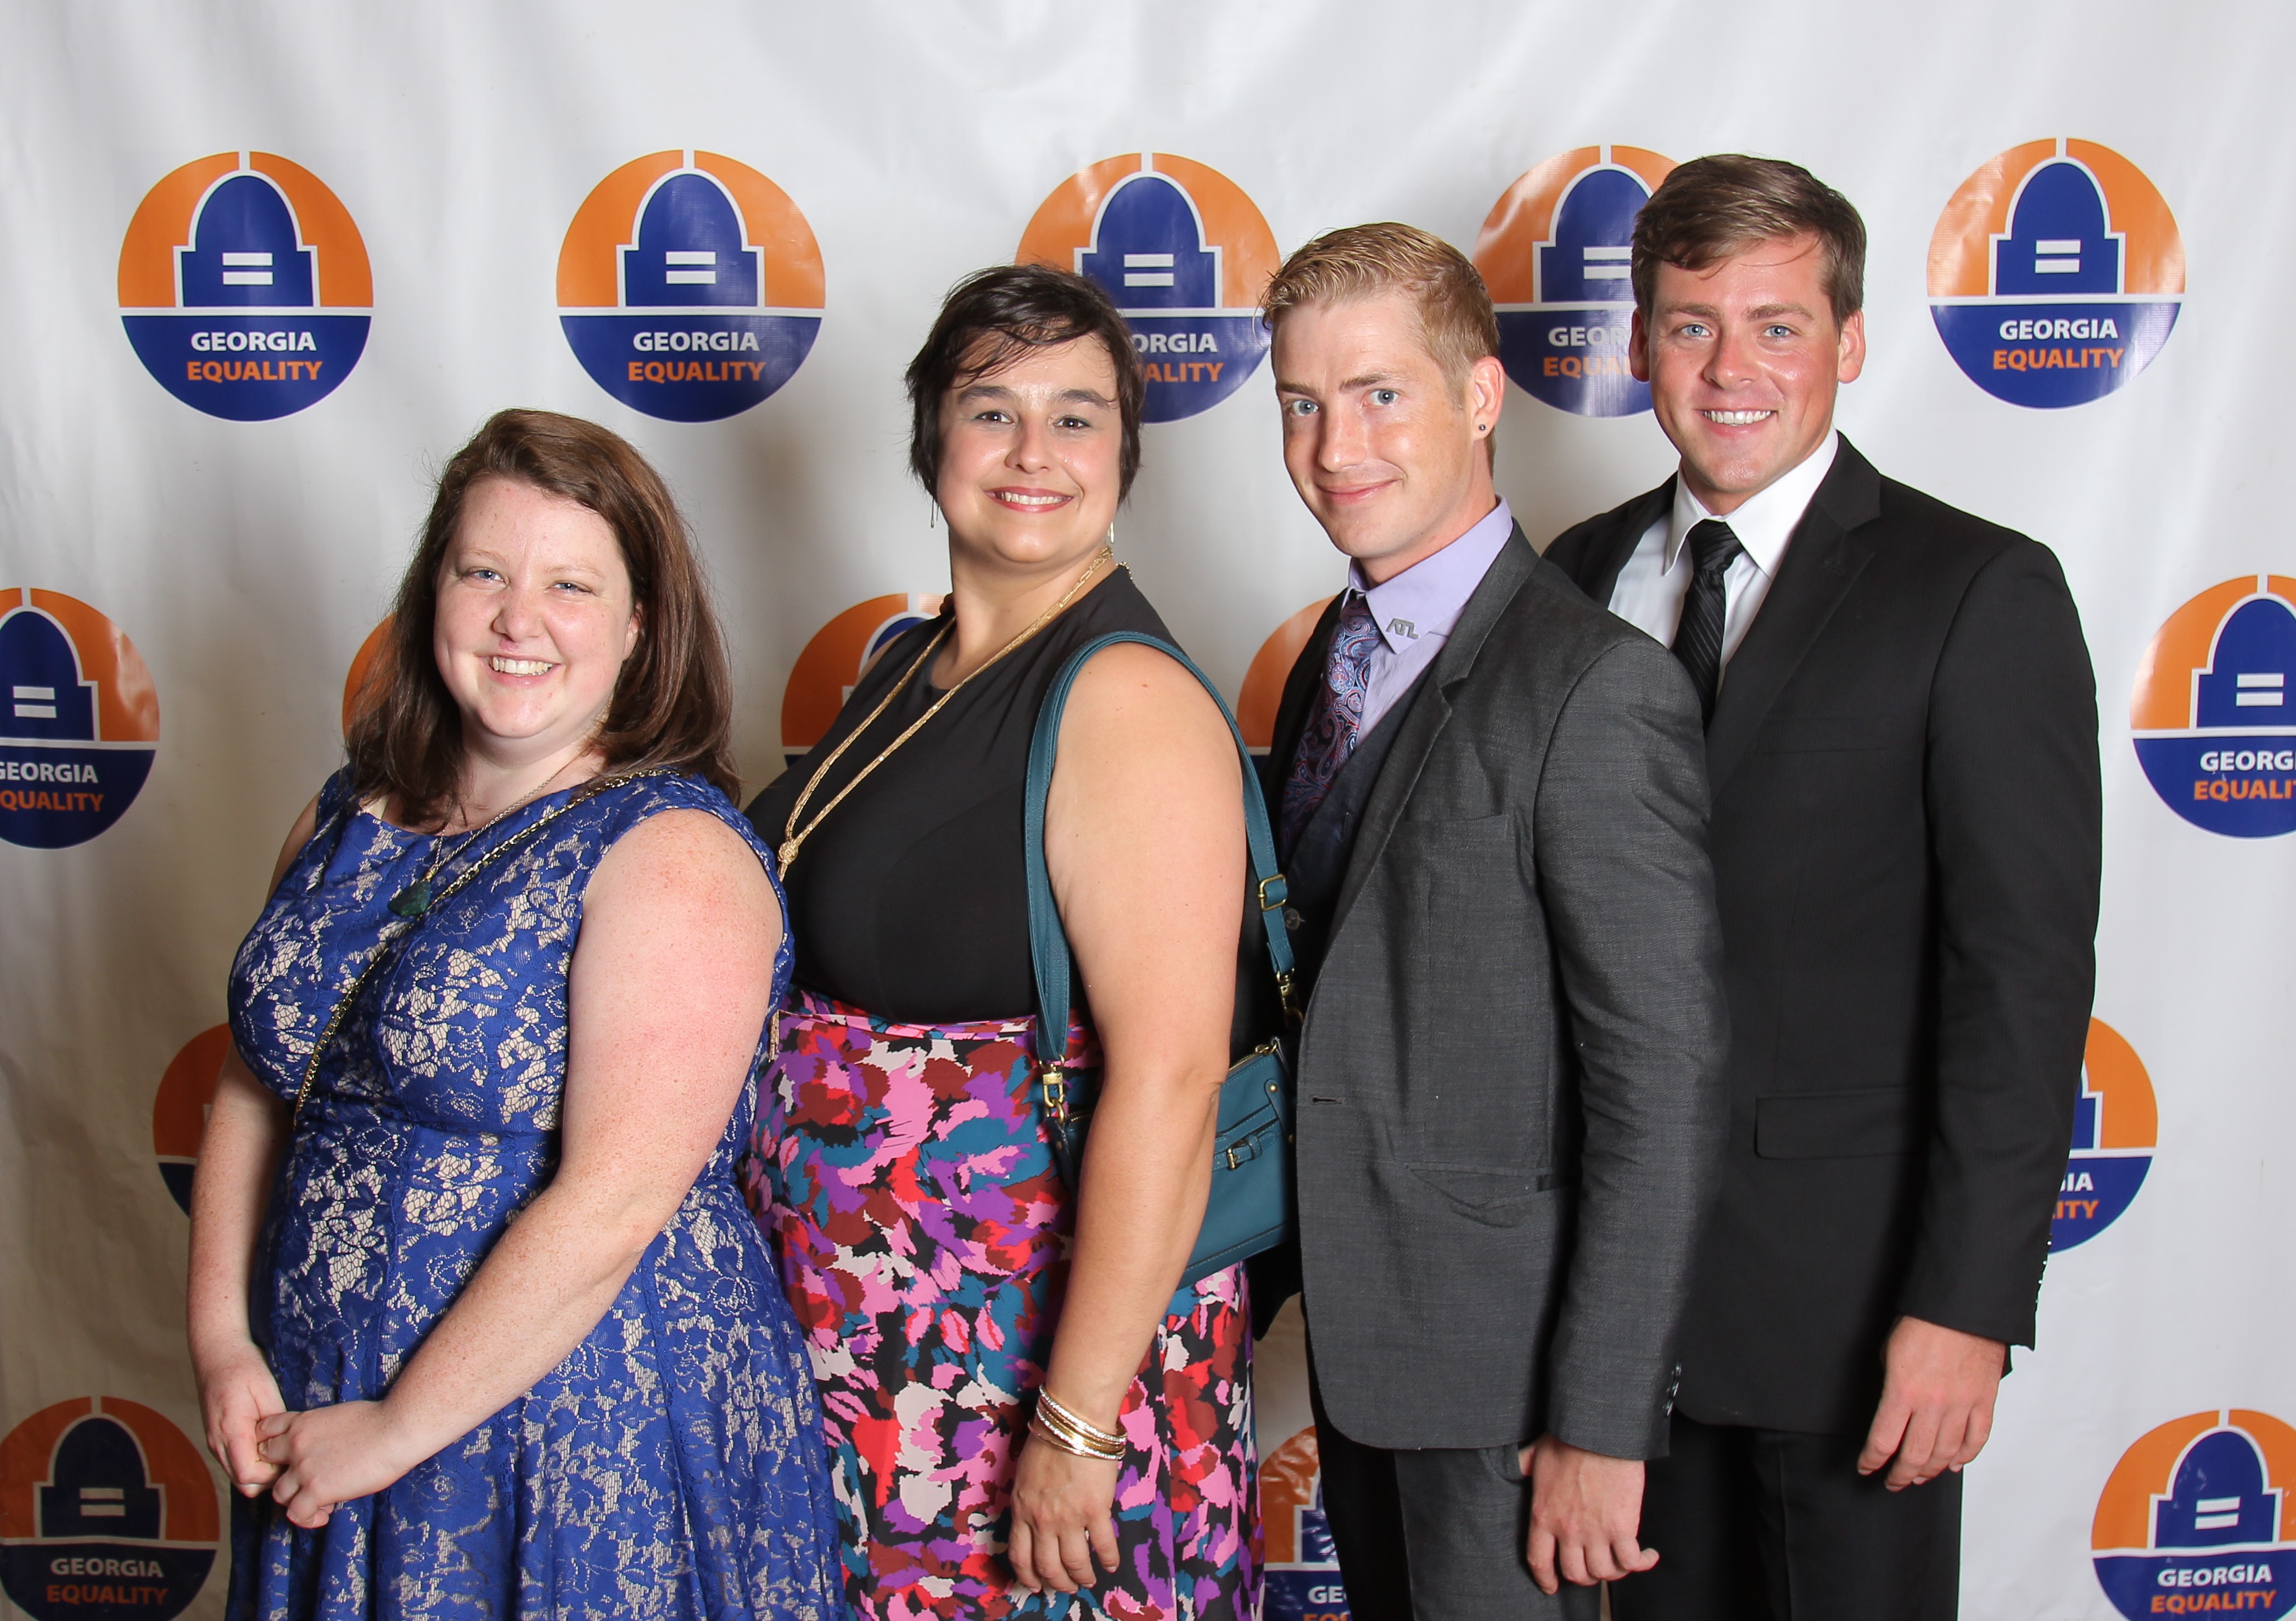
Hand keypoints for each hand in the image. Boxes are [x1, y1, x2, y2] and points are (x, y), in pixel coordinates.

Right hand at [194, 1340, 285, 1497]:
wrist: (217, 1353)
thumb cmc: (243, 1368)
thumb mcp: (267, 1392)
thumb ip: (276, 1424)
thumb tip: (289, 1447)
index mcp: (231, 1431)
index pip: (249, 1475)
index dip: (273, 1475)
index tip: (292, 1459)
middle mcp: (217, 1443)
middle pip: (243, 1483)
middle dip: (269, 1479)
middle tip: (291, 1458)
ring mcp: (215, 1442)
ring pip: (237, 1476)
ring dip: (260, 1472)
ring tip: (282, 1451)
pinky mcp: (217, 1439)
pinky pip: (234, 1462)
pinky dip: (251, 1463)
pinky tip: (269, 1446)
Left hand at [256, 1400, 424, 1528]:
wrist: (395, 1430)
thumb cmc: (378, 1419)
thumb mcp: (338, 1415)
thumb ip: (320, 1429)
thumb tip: (322, 1444)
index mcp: (302, 1422)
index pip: (264, 1432)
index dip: (270, 1445)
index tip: (284, 1455)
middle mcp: (295, 1445)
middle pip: (264, 1464)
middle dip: (278, 1474)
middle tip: (299, 1482)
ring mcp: (303, 1469)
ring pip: (278, 1493)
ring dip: (294, 1499)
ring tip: (315, 1502)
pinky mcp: (316, 1490)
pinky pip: (296, 1513)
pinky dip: (307, 1518)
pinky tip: (324, 1515)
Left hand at [1007, 1429, 1121, 1593]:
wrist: (1073, 1422)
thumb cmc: (1048, 1439)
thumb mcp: (1024, 1475)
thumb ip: (1028, 1501)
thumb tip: (1035, 1518)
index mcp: (1022, 1509)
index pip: (1020, 1555)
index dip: (1027, 1576)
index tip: (1035, 1586)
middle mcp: (1042, 1520)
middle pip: (1047, 1566)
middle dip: (1057, 1582)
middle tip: (1067, 1587)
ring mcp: (1069, 1517)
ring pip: (1074, 1563)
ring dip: (1082, 1577)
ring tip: (1088, 1580)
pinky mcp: (1095, 1510)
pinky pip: (1103, 1545)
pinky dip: (1108, 1560)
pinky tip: (1110, 1564)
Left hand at [1522, 1434, 1656, 1593]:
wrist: (1599, 1432)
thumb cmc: (1568, 1437)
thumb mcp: (1536, 1454)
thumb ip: (1523, 1466)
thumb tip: (1515, 1466)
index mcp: (1543, 1515)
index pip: (1539, 1561)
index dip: (1546, 1580)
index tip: (1552, 1586)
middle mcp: (1567, 1530)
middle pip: (1575, 1573)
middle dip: (1585, 1576)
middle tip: (1594, 1568)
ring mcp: (1595, 1532)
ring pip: (1603, 1572)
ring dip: (1613, 1572)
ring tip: (1622, 1561)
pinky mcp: (1622, 1527)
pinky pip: (1631, 1561)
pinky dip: (1642, 1564)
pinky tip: (1647, 1556)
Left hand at [1857, 1316, 2005, 1489]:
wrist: (1964, 1308)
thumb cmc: (1923, 1321)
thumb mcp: (1890, 1352)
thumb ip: (1891, 1385)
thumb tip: (1892, 1408)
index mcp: (1903, 1392)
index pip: (1882, 1440)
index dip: (1872, 1459)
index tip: (1866, 1467)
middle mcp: (1933, 1405)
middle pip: (1914, 1456)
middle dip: (1900, 1475)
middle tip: (1893, 1482)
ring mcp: (1961, 1406)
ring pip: (1944, 1454)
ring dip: (1930, 1471)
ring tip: (1919, 1477)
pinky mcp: (1984, 1402)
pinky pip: (1976, 1439)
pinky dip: (1965, 1456)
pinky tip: (1953, 1464)